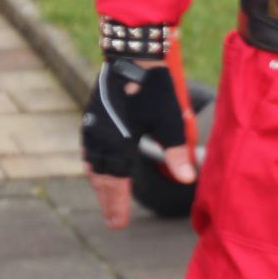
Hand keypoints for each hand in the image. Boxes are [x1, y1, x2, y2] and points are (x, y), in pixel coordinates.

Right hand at [82, 59, 194, 230]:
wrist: (132, 53)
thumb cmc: (154, 87)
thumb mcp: (169, 121)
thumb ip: (176, 151)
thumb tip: (188, 180)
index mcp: (117, 142)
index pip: (116, 184)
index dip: (117, 205)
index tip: (118, 225)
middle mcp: (99, 136)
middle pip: (101, 178)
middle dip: (107, 201)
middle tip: (112, 221)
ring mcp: (93, 124)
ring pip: (92, 163)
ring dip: (99, 183)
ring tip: (105, 198)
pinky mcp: (93, 113)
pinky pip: (89, 147)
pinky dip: (93, 163)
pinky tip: (97, 165)